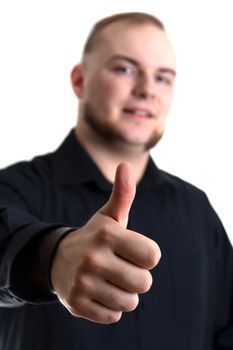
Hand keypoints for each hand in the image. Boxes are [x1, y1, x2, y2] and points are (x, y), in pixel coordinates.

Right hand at [51, 162, 160, 323]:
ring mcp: (83, 283)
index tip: (133, 251)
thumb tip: (126, 164)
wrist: (58, 260)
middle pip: (144, 282)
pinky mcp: (77, 305)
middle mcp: (94, 258)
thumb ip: (123, 194)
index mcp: (108, 234)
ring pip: (129, 302)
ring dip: (124, 293)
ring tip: (108, 280)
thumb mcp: (109, 216)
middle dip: (136, 277)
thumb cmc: (95, 237)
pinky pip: (113, 316)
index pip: (153, 256)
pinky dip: (109, 307)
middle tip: (119, 267)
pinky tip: (97, 292)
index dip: (147, 255)